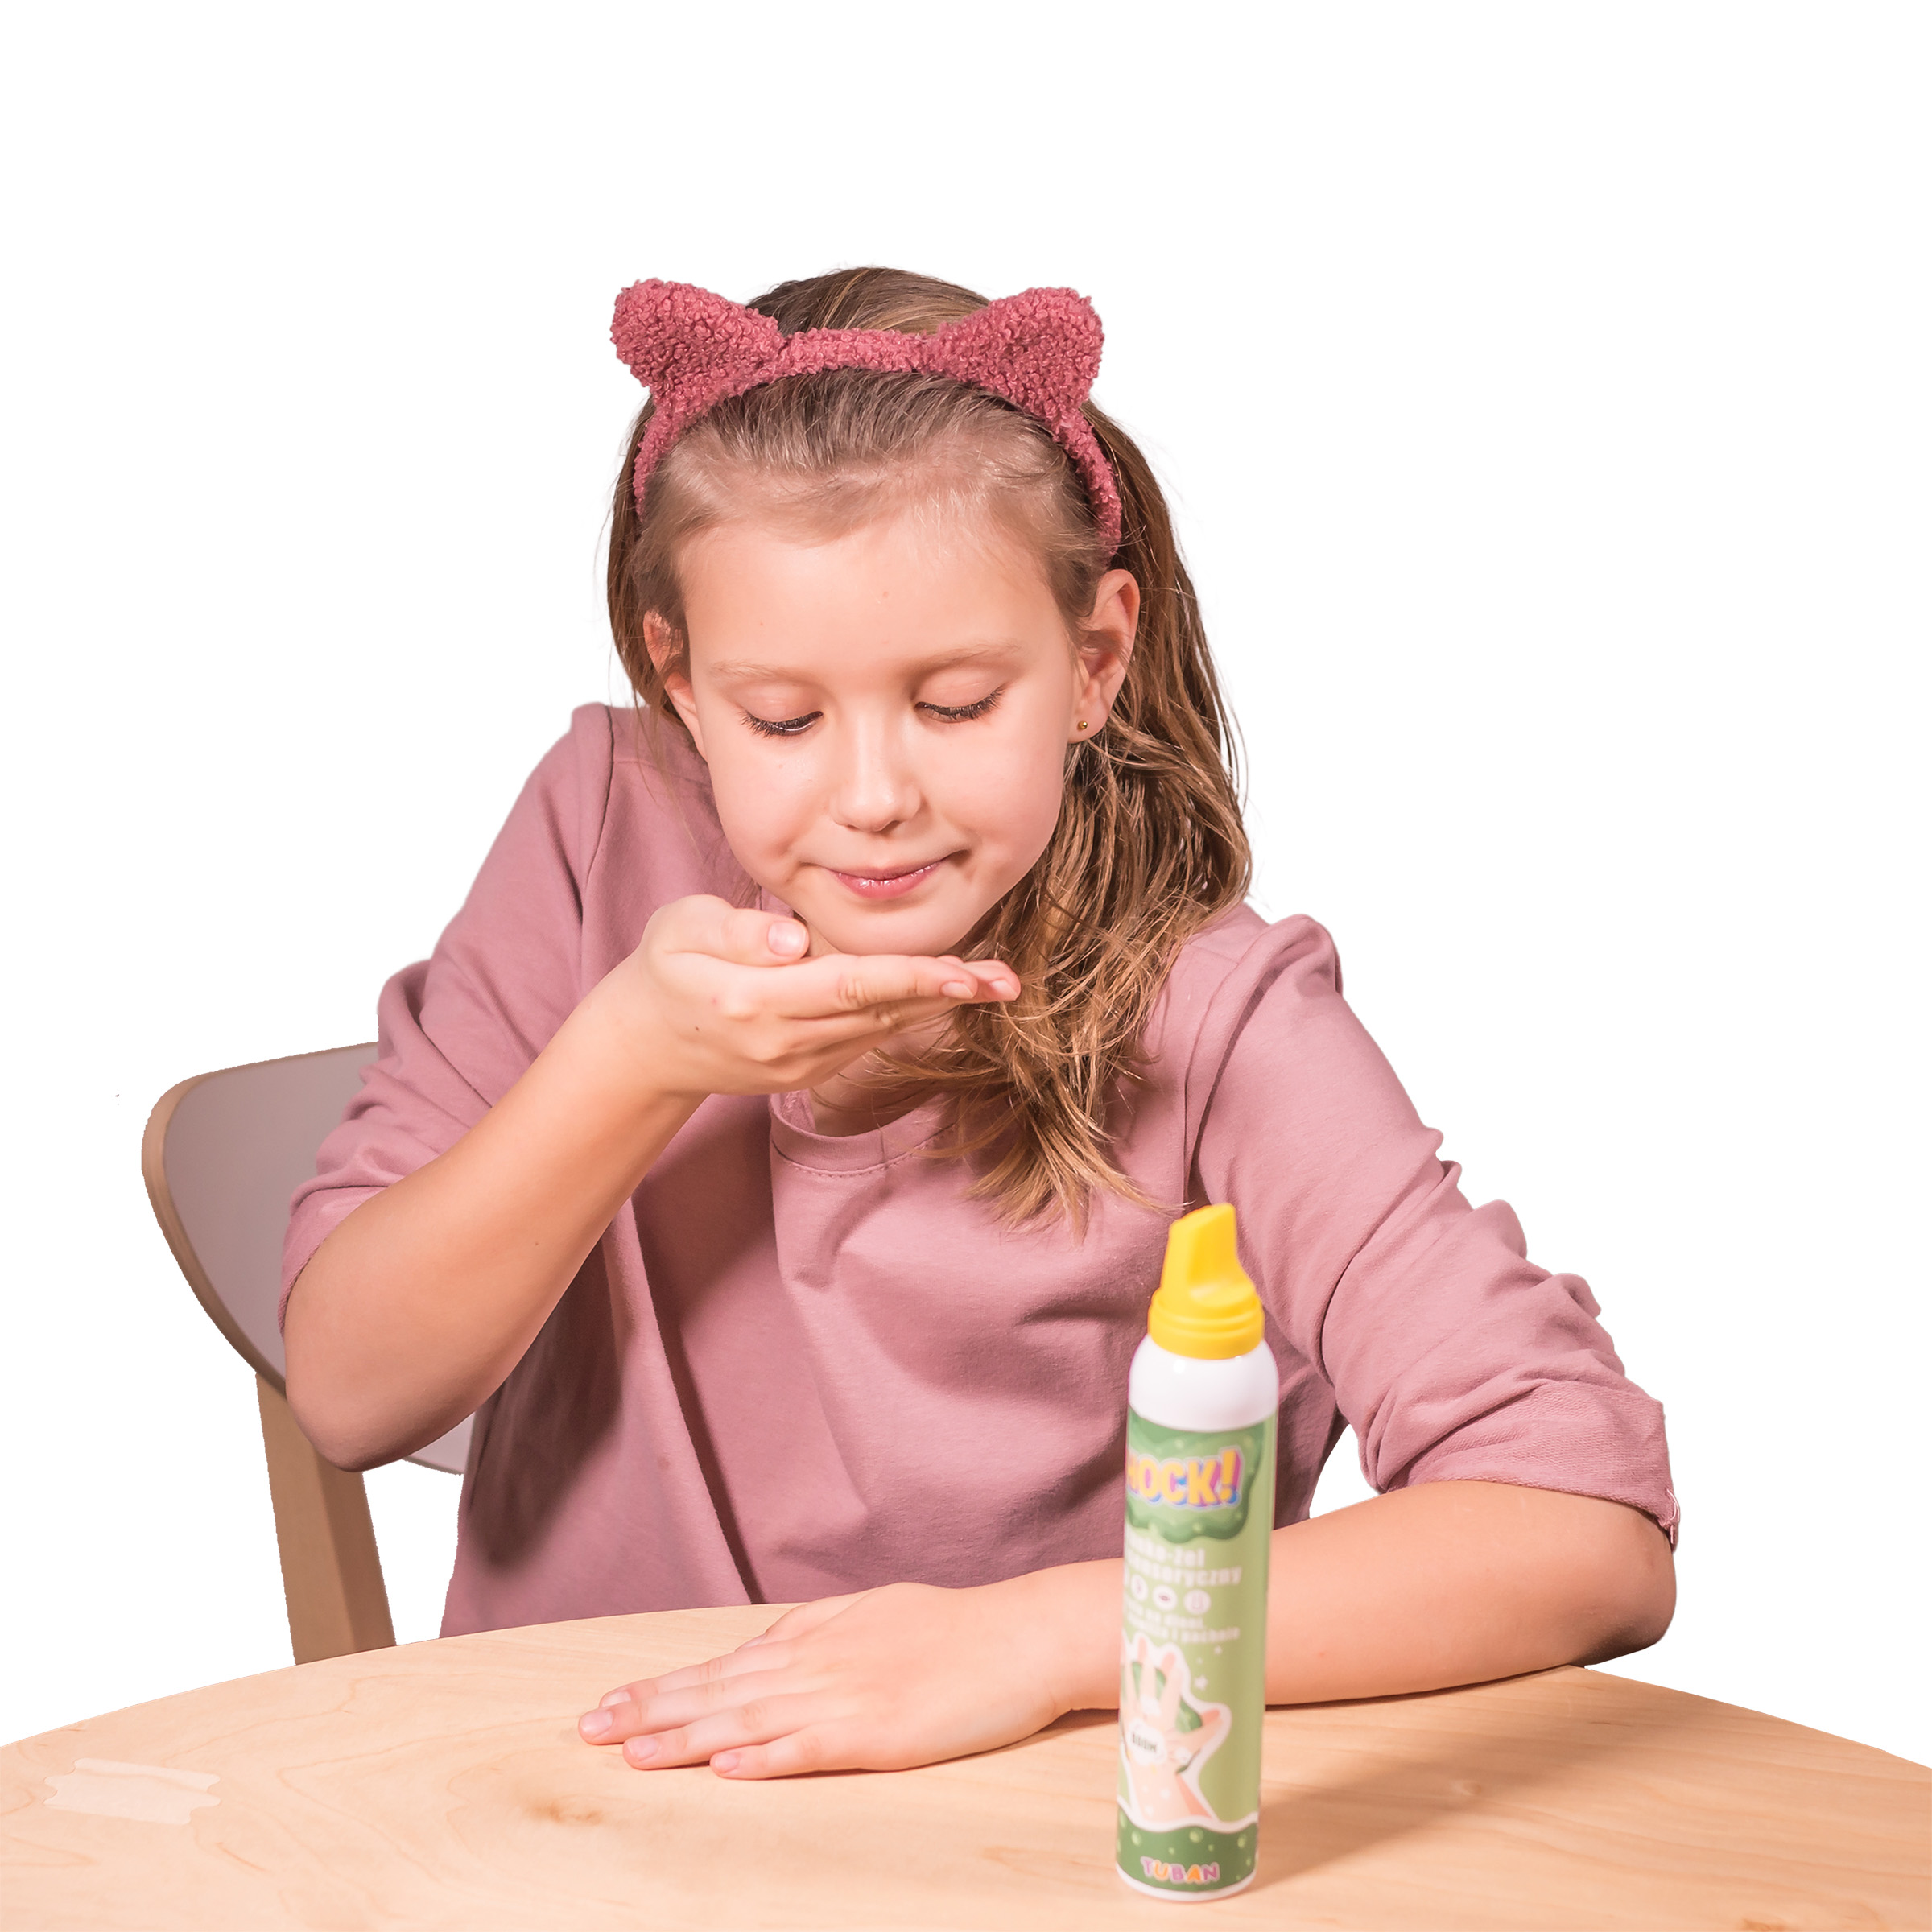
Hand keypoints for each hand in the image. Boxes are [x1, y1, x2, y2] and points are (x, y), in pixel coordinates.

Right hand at [575, 894, 1016, 1101]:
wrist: (646, 1047)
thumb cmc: (665, 969)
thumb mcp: (679, 930)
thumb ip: (737, 932)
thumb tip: (794, 942)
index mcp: (750, 1001)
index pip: (845, 985)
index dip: (909, 978)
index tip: (962, 972)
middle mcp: (782, 1042)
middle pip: (877, 1012)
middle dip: (946, 994)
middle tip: (1007, 980)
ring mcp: (798, 1065)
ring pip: (880, 1028)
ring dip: (938, 1005)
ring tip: (996, 982)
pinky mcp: (809, 1072)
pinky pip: (867, 1037)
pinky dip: (909, 1014)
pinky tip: (948, 993)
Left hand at [576, 1573, 1092, 1778]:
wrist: (1021, 1636)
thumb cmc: (953, 1628)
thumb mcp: (873, 1612)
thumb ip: (815, 1630)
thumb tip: (763, 1647)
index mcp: (816, 1638)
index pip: (720, 1666)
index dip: (662, 1686)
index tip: (609, 1702)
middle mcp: (819, 1664)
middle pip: (718, 1690)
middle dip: (649, 1711)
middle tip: (586, 1729)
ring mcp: (847, 1697)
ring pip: (749, 1719)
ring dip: (685, 1737)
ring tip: (630, 1754)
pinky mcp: (880, 1732)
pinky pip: (811, 1747)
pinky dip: (764, 1758)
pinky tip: (724, 1768)